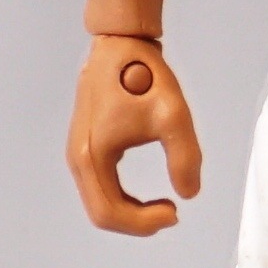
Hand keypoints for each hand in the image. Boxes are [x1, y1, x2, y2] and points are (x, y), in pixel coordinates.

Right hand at [67, 35, 201, 235]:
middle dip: (138, 222)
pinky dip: (124, 200)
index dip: (143, 223)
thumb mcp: (174, 116)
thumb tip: (189, 194)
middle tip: (173, 213)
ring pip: (100, 203)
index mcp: (91, 156)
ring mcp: (79, 153)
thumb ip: (184, 158)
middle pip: (101, 214)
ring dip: (131, 213)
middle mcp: (78, 159)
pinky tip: (148, 197)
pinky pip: (101, 188)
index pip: (108, 212)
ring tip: (166, 206)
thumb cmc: (144, 75)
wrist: (121, 45)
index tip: (176, 211)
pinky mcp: (87, 147)